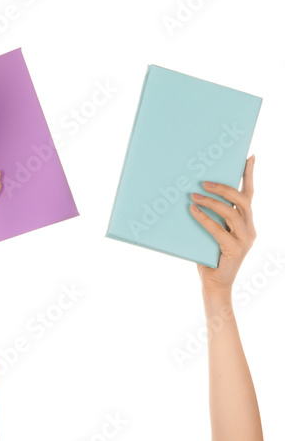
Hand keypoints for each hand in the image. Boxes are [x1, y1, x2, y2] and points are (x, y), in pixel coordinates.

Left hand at [191, 155, 256, 297]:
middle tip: (205, 181)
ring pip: (232, 213)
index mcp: (246, 221)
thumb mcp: (211, 232)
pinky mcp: (235, 250)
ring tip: (193, 196)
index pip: (249, 194)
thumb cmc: (209, 255)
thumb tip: (191, 195)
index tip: (248, 157)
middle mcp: (249, 228)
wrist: (214, 284)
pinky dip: (205, 219)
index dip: (249, 175)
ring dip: (212, 202)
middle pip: (242, 200)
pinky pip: (219, 230)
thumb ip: (210, 216)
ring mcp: (245, 239)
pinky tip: (193, 211)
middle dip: (225, 188)